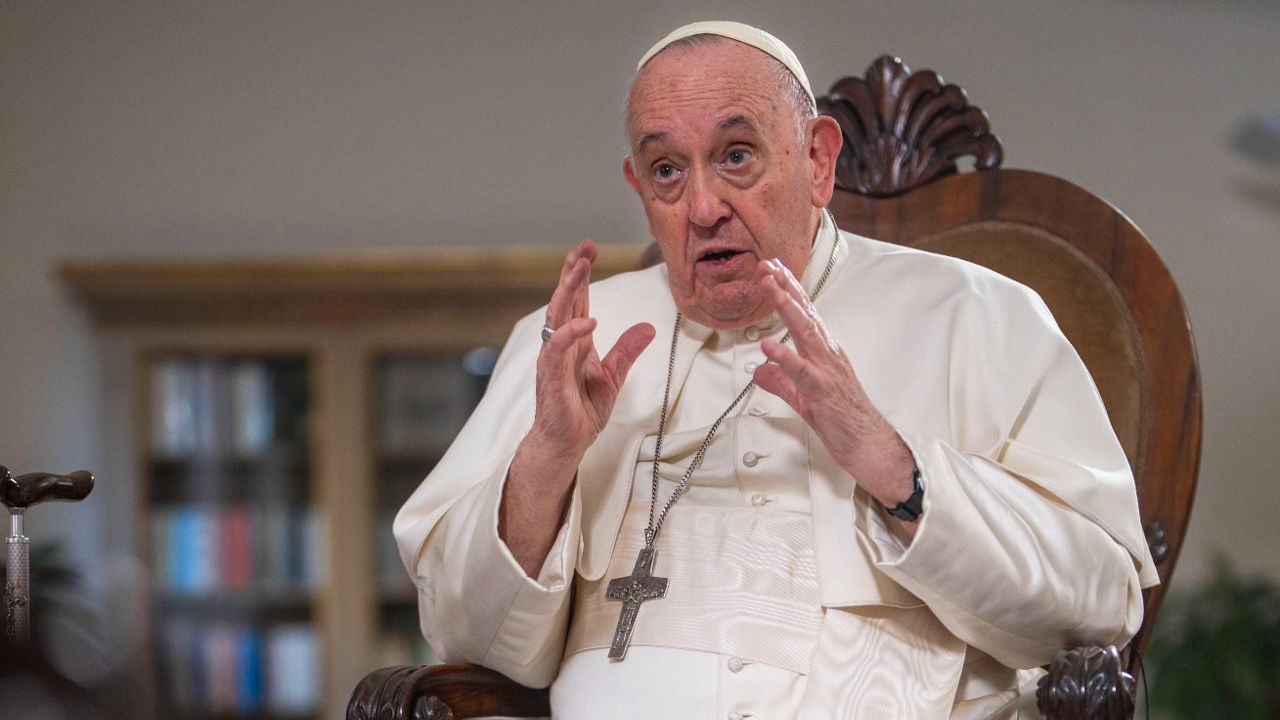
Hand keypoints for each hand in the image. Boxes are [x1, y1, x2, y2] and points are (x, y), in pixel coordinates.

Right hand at [530, 240, 655, 460]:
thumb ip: (626, 351)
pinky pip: (557, 348)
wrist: (566, 443)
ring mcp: (553, 358)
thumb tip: (648, 327)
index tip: (590, 249)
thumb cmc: (581, 411)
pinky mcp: (550, 376)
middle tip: (585, 246)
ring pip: (557, 315)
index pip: (577, 300)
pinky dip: (571, 332)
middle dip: (573, 271)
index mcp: (575, 341)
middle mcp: (561, 344)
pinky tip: (588, 320)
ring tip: (580, 267)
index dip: (582, 274)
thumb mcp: (613, 376)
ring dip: (568, 289)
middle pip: (565, 299)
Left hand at [751, 258, 916, 513]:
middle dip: (785, 288)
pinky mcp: (823, 391)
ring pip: (805, 332)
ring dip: (786, 307)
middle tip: (767, 265)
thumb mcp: (803, 399)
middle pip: (804, 314)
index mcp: (824, 353)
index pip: (804, 315)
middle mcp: (827, 355)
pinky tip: (769, 344)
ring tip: (768, 287)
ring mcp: (826, 370)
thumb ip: (781, 381)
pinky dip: (785, 356)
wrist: (870, 445)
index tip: (772, 269)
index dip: (788, 291)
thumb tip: (759, 369)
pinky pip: (802, 371)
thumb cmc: (843, 421)